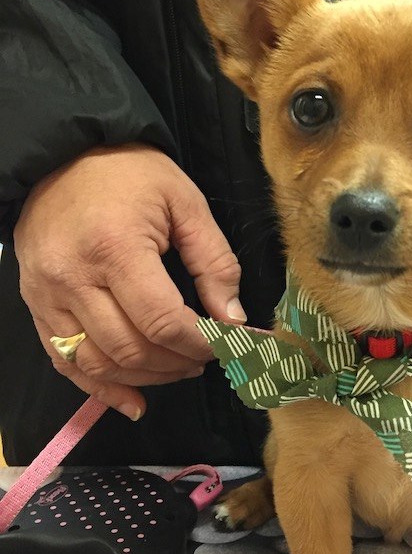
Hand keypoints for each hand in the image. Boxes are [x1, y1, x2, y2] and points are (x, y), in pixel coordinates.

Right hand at [14, 144, 245, 420]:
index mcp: (115, 248)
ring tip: (178, 369)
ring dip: (145, 378)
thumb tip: (234, 319)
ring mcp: (47, 295)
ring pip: (98, 363)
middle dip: (176, 363)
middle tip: (205, 357)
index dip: (199, 344)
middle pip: (130, 350)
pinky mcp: (35, 304)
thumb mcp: (185, 202)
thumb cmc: (128, 172)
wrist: (62, 153)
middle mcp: (74, 278)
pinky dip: (100, 388)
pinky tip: (133, 401)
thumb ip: (215, 261)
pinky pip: (65, 361)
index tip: (225, 344)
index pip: (162, 322)